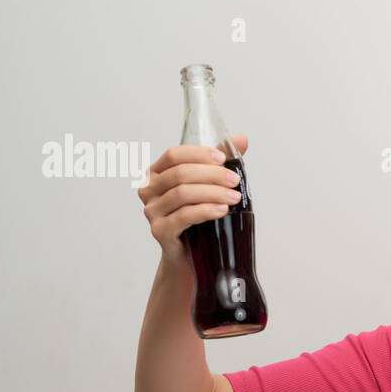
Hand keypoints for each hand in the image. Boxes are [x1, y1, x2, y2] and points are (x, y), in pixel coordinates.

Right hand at [139, 134, 249, 264]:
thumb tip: (242, 138)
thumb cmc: (198, 215)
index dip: (198, 153)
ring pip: (182, 194)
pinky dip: (205, 211)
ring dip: (213, 193)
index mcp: (156, 173)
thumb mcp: (209, 186)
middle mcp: (149, 190)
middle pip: (180, 174)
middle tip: (235, 181)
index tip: (223, 159)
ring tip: (234, 197)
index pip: (173, 155)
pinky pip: (183, 216)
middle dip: (212, 175)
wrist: (190, 253)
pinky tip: (222, 210)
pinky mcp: (160, 231)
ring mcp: (151, 211)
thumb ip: (221, 162)